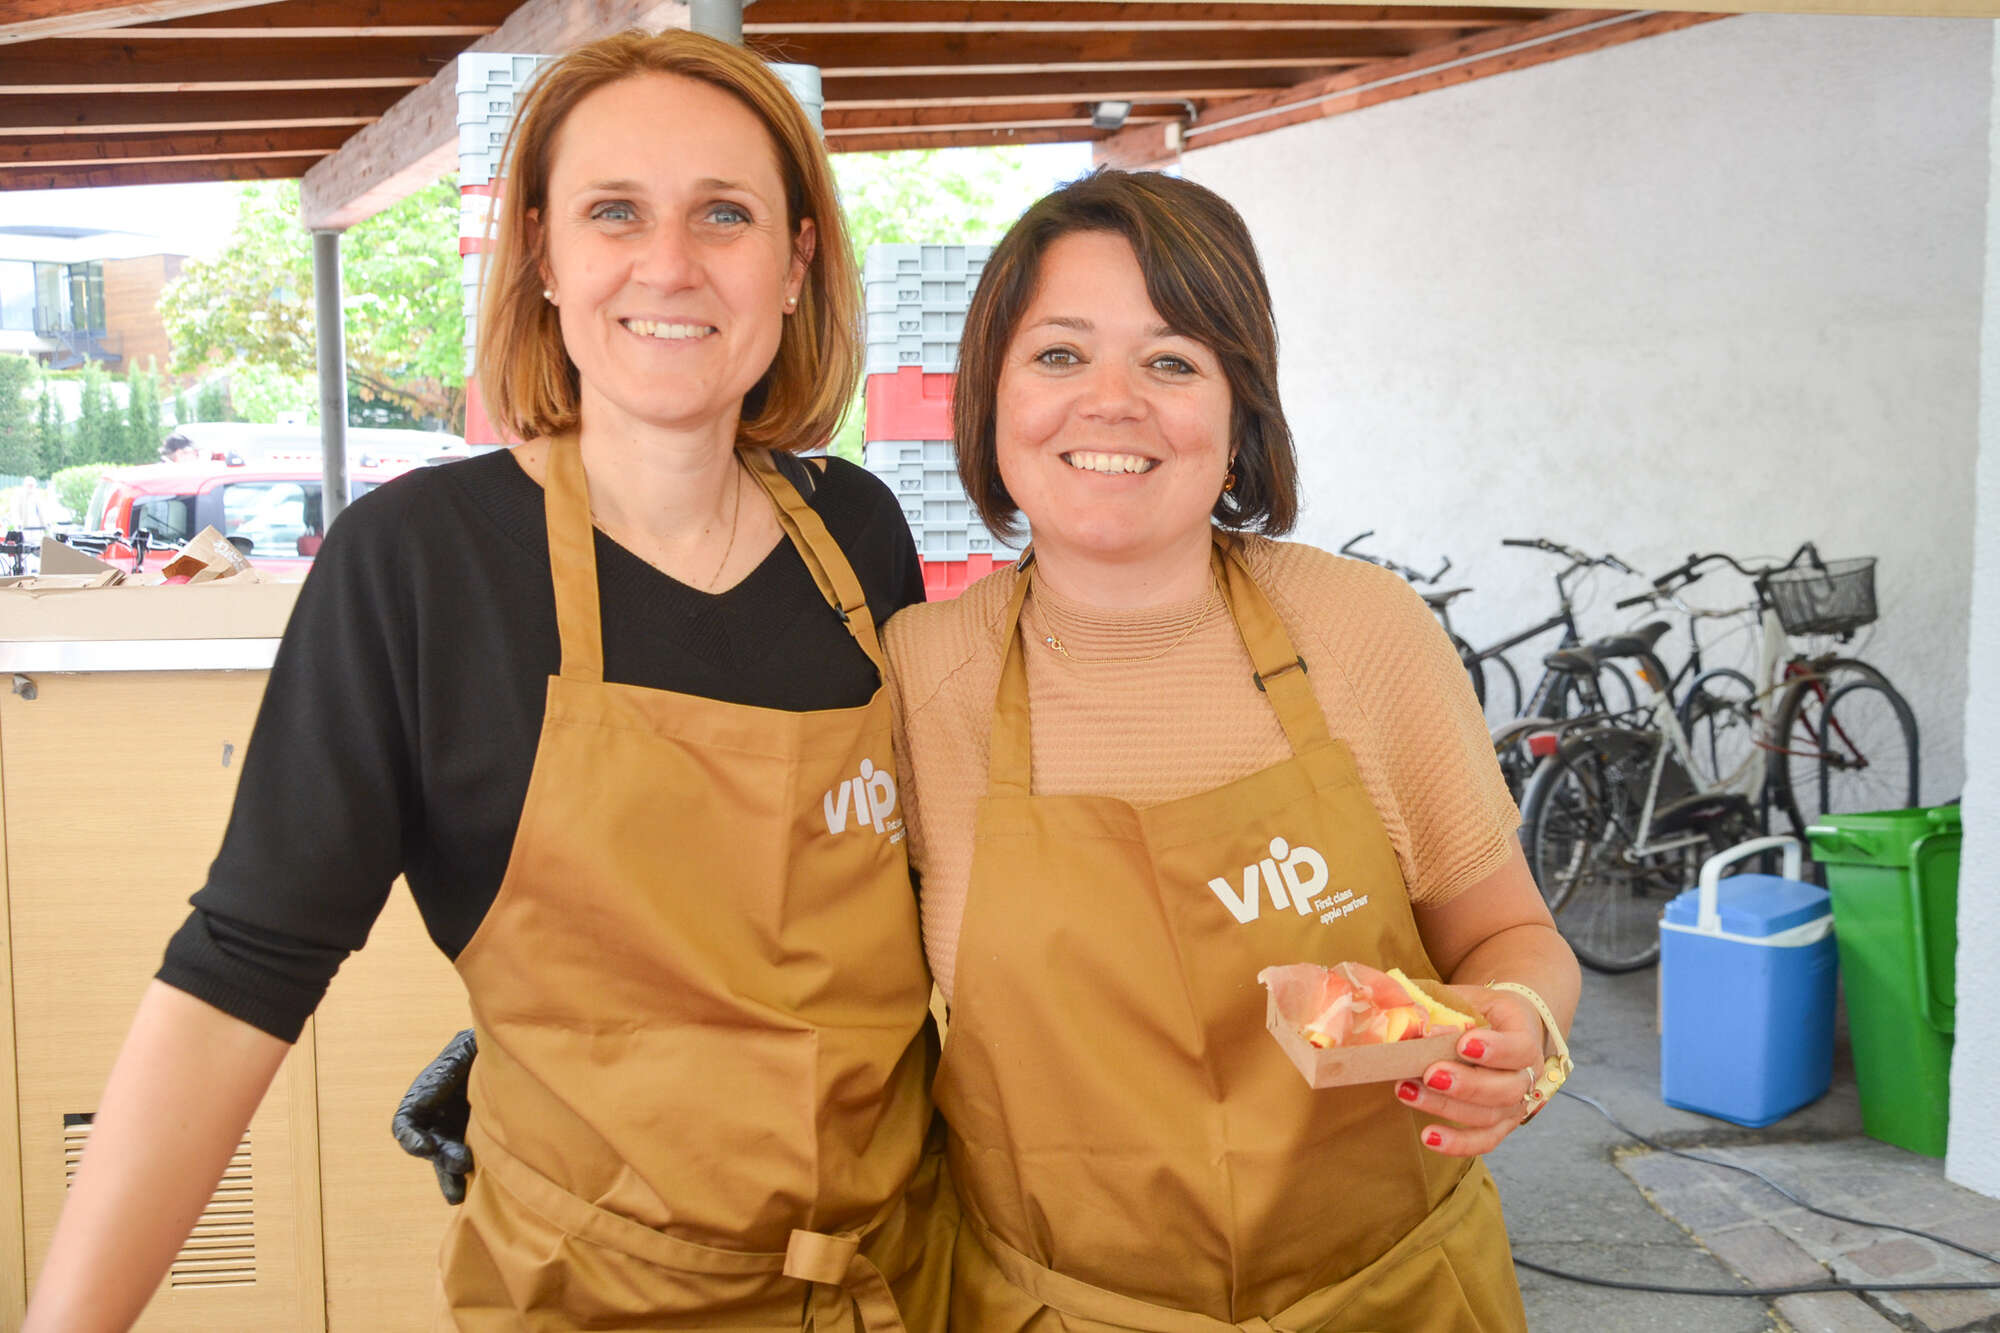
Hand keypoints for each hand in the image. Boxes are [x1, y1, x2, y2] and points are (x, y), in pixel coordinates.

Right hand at [392, 1028, 477, 1203]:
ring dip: (451, 1176)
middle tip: (461, 1163)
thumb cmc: (483, 1044)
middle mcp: (436, 1117)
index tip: (426, 1147)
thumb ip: (449, 1069)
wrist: (509, 1049)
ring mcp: (455, 1130)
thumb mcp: (465, 1049)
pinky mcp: (478, 1138)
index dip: (412, 1138)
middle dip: (442, 1158)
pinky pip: (472, 1159)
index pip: (407, 1122)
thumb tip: (431, 1093)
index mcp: (426, 1093)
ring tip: (458, 1194)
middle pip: (430, 1146)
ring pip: (446, 1159)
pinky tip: (481, 1191)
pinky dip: (473, 1176)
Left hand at [1390, 988, 1545, 1157]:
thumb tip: (1408, 1021)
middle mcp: (1528, 1074)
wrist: (1502, 1028)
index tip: (1463, 1043)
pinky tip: (1428, 1137)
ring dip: (1447, 1107)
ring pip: (1490, 1116)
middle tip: (1430, 1073)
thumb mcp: (1465, 998)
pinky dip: (1458, 1144)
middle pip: (1507, 1090)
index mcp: (1524, 1035)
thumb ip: (1441, 1008)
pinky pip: (1484, 1141)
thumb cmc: (1479, 1010)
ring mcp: (1516, 1104)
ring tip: (1408, 1092)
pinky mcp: (1500, 1125)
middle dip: (1467, 1084)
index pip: (1520, 1048)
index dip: (1496, 1050)